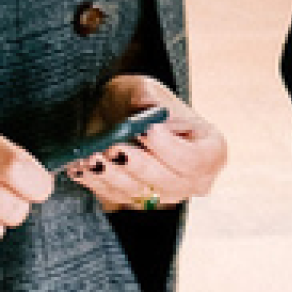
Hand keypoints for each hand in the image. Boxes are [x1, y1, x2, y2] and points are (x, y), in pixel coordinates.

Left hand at [58, 74, 226, 212]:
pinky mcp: (136, 202)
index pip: (194, 159)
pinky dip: (96, 182)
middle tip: (114, 147)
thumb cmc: (143, 100)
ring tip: (91, 156)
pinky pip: (116, 197)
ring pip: (138, 194)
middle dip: (137, 165)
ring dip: (111, 176)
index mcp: (211, 149)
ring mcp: (165, 195)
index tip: (148, 130)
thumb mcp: (147, 89)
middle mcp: (193, 180)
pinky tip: (81, 166)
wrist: (121, 114)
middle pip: (167, 182)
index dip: (170, 148)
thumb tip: (148, 110)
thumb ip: (148, 99)